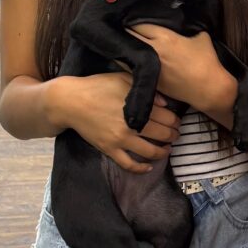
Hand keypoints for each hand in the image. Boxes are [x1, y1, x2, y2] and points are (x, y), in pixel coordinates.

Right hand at [51, 71, 180, 173]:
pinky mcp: (109, 149)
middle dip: (172, 135)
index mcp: (138, 105)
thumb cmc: (98, 86)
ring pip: (149, 151)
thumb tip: (165, 102)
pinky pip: (128, 164)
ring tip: (167, 149)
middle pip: (161, 133)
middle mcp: (132, 124)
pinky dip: (141, 168)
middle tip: (176, 134)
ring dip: (162, 152)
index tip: (177, 121)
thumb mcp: (124, 79)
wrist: (71, 101)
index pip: (166, 116)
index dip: (175, 120)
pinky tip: (149, 167)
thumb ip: (145, 89)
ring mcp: (121, 139)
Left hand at [127, 24, 232, 112]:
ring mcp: (149, 66)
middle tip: (126, 29)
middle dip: (127, 31)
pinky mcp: (150, 79)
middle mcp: (153, 50)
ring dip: (126, 47)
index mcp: (165, 37)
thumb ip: (188, 29)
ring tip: (127, 43)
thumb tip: (185, 25)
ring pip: (127, 53)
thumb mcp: (201, 37)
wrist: (207, 87)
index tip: (132, 19)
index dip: (134, 20)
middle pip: (130, 36)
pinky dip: (131, 62)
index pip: (140, 24)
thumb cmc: (206, 61)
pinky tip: (132, 59)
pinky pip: (132, 68)